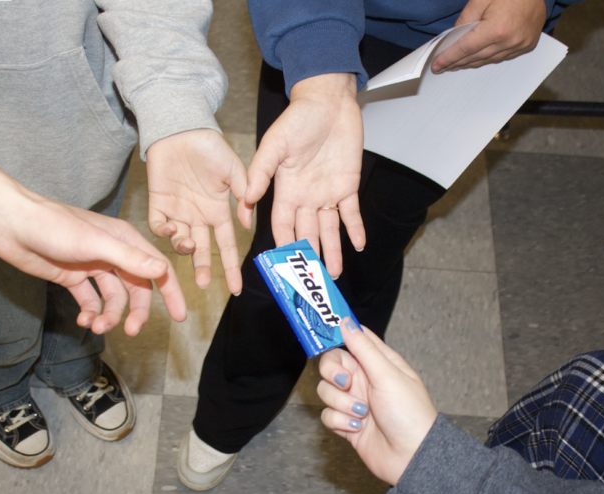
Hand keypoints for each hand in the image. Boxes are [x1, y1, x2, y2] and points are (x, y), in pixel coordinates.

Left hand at [0, 193, 186, 335]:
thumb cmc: (52, 225)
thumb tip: (162, 271)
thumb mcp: (95, 244)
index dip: (171, 292)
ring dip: (108, 316)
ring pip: (112, 298)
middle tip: (131, 332)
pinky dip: (90, 313)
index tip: (180, 317)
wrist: (10, 224)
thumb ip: (129, 259)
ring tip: (96, 327)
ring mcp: (92, 266)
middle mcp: (112, 253)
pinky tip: (83, 321)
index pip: (157, 268)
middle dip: (136, 312)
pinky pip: (90, 301)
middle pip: (136, 289)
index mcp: (125, 240)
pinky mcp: (72, 277)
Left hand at [146, 129, 248, 294]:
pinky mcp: (158, 204)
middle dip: (202, 268)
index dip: (230, 267)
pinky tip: (171, 229)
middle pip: (201, 250)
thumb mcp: (234, 170)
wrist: (181, 129)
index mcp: (218, 211)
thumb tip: (247, 224)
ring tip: (188, 246)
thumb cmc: (210, 146)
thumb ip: (244, 195)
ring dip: (184, 249)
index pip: (226, 245)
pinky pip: (159, 226)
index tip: (236, 288)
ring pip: (180, 242)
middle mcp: (198, 216)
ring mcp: (178, 211)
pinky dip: (163, 232)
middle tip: (203, 283)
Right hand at [245, 73, 365, 277]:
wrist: (328, 102)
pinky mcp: (348, 185)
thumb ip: (261, 171)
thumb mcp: (275, 144)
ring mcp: (327, 193)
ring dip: (331, 251)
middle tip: (311, 280)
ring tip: (334, 273)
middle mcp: (305, 197)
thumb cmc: (297, 119)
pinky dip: (355, 229)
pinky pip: (351, 213)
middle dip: (307, 255)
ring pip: (329, 230)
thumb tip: (246, 198)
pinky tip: (357, 245)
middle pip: (305, 233)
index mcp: (285, 190)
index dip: (281, 244)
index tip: (281, 266)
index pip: (281, 225)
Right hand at [317, 318, 437, 485]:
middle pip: (331, 364)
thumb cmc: (409, 413)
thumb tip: (346, 321)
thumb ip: (363, 348)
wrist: (411, 457)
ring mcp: (354, 401)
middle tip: (346, 382)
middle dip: (333, 374)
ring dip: (340, 402)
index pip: (353, 339)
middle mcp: (364, 380)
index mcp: (378, 362)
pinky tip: (357, 428)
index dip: (337, 334)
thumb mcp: (387, 375)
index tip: (322, 331)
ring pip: (326, 390)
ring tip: (361, 413)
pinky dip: (340, 421)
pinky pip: (327, 415)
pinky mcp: (346, 423)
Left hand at [431, 0, 546, 73]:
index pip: (465, 49)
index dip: (449, 58)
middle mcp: (509, 41)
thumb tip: (454, 37)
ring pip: (489, 60)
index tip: (436, 65)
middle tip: (442, 66)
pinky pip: (502, 57)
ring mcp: (520, 45)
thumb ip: (465, 18)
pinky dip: (488, 58)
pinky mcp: (528, 45)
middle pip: (476, 57)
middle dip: (457, 62)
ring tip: (457, 64)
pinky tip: (477, 58)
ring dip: (471, 63)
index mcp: (496, 29)